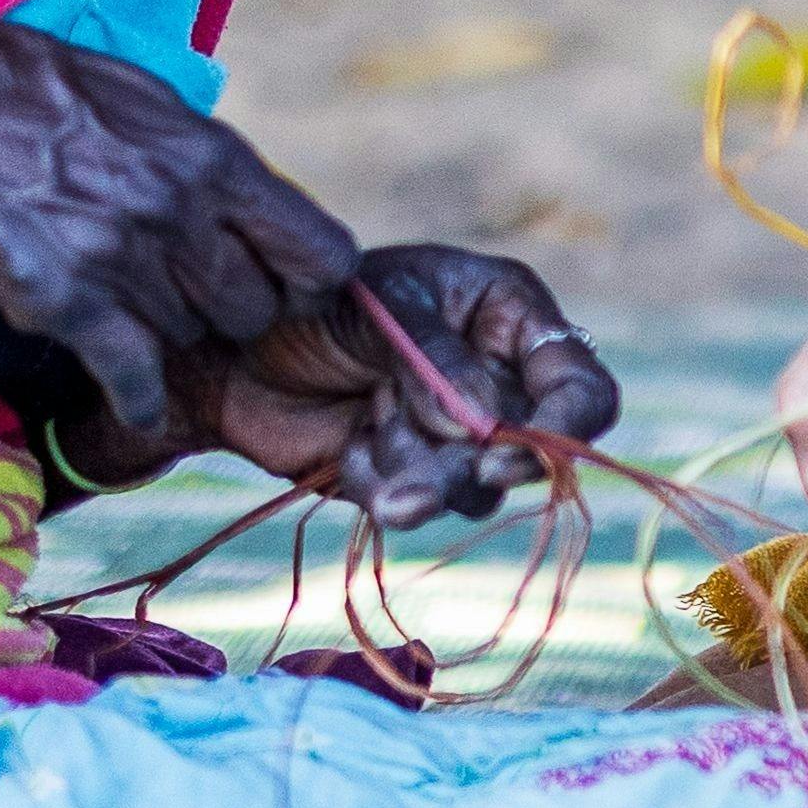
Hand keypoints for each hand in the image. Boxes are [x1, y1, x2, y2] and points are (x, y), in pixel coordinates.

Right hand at [0, 23, 363, 471]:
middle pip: (254, 310)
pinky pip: (133, 375)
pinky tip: (134, 401)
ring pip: (189, 340)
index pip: (320, 254)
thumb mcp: (136, 94)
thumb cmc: (21, 89)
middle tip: (190, 300)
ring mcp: (125, 259)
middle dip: (227, 312)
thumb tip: (241, 189)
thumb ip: (197, 150)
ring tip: (129, 310)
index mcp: (212, 156)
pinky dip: (137, 397)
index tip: (283, 288)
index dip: (309, 284)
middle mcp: (182, 210)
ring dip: (167, 337)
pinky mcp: (66, 302)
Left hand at [205, 243, 618, 529]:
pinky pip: (419, 505)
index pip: (578, 384)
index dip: (567, 424)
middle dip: (475, 460)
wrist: (229, 352)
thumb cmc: (313, 301)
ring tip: (369, 433)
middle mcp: (495, 380)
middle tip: (438, 468)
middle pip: (531, 450)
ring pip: (475, 488)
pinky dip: (380, 484)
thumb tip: (489, 427)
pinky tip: (347, 447)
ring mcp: (454, 435)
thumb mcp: (382, 306)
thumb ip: (439, 362)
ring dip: (421, 471)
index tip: (517, 453)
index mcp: (509, 319)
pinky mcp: (410, 478)